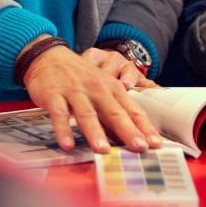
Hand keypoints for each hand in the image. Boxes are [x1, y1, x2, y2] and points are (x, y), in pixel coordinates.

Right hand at [21, 42, 160, 153]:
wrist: (49, 56)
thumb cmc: (80, 76)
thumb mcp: (102, 87)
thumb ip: (114, 111)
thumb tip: (130, 138)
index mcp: (112, 88)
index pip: (132, 110)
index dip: (144, 127)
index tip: (156, 143)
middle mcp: (96, 89)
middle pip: (114, 112)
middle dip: (128, 130)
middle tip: (139, 147)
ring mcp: (75, 92)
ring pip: (87, 113)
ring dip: (95, 132)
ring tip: (103, 150)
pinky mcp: (54, 95)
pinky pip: (59, 114)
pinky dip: (63, 129)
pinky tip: (67, 145)